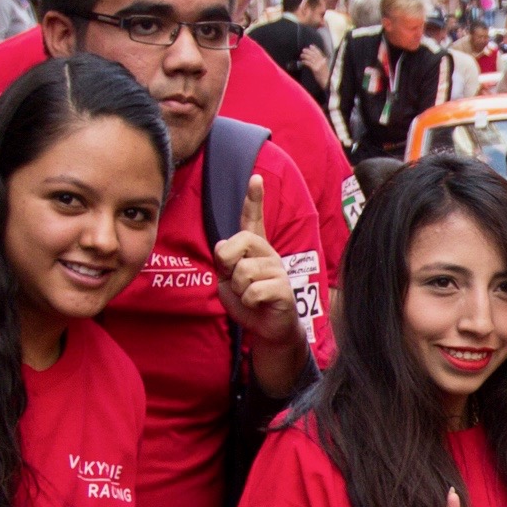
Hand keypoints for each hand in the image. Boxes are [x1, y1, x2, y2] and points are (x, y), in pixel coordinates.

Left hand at [213, 178, 301, 345]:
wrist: (267, 329)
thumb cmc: (247, 301)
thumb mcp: (226, 279)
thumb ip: (224, 261)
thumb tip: (223, 246)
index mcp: (255, 249)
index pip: (253, 219)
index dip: (254, 198)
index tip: (256, 177)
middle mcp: (268, 254)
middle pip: (241, 241)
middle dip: (228, 262)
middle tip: (234, 278)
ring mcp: (278, 271)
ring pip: (244, 272)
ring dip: (238, 289)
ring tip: (248, 295)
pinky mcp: (283, 289)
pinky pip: (254, 291)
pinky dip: (248, 301)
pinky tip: (258, 304)